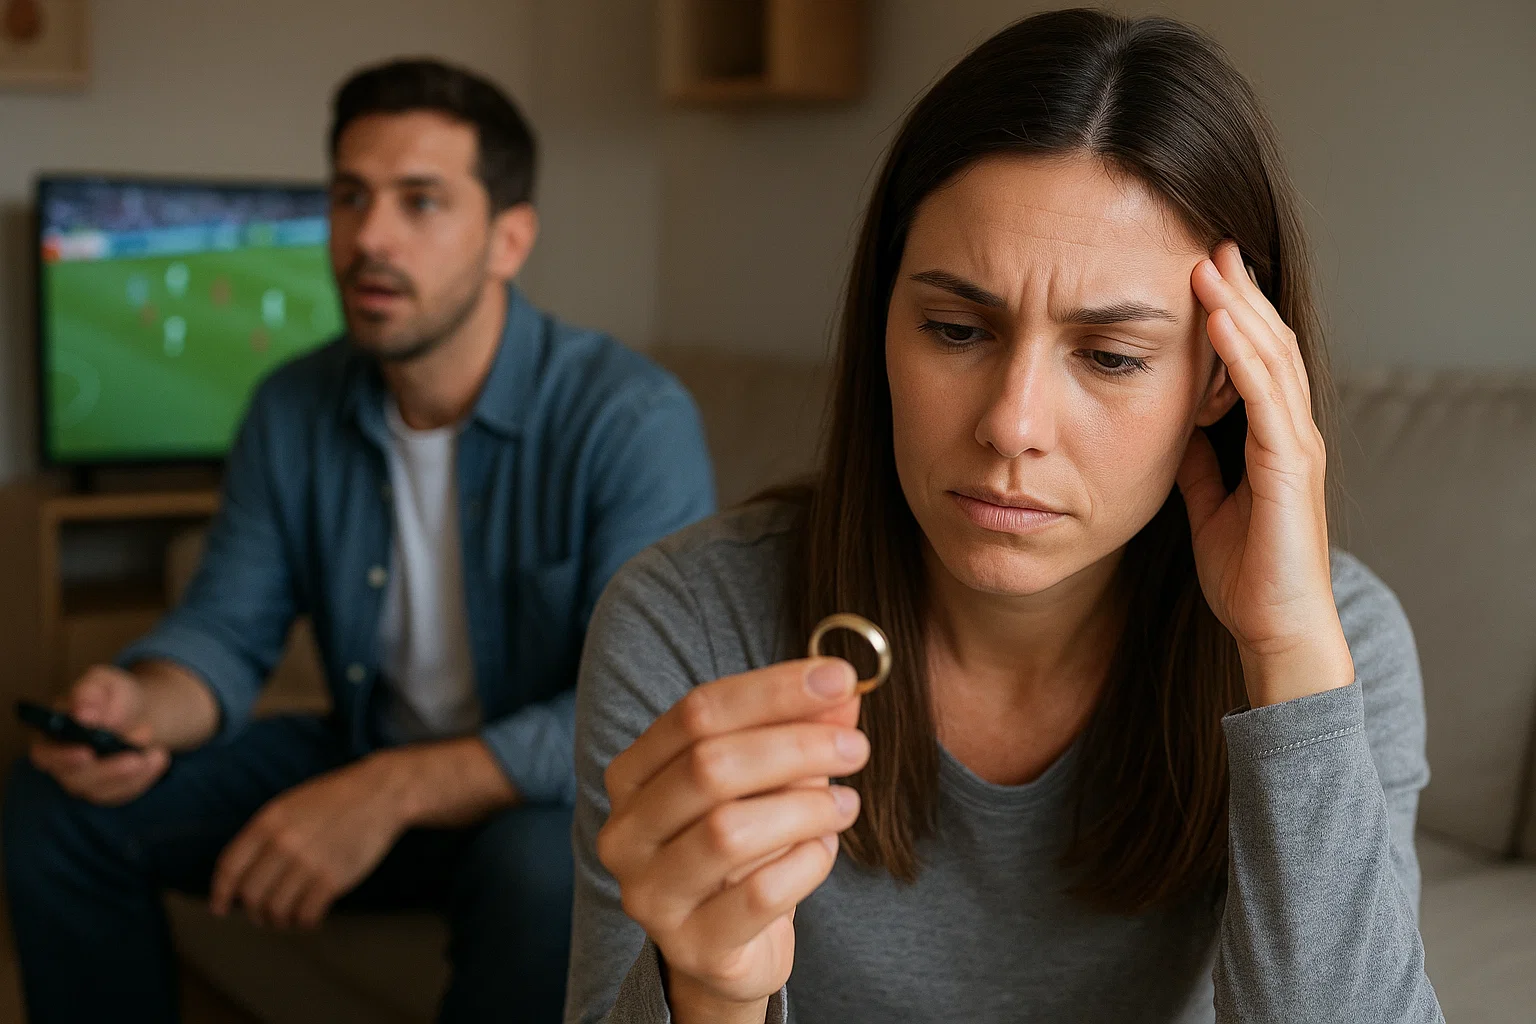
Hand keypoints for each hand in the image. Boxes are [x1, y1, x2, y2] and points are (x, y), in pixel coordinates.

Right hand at [29, 665, 169, 805]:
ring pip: (101, 791)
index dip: (61, 757)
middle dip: (108, 769)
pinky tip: (160, 757)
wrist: (138, 711)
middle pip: (75, 779)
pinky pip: (123, 792)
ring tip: (157, 753)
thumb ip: (90, 692)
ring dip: (132, 775)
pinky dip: (144, 778)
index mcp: (52, 734)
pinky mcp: (109, 788)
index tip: (86, 753)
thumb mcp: (104, 682)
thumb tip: (83, 713)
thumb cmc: (113, 695)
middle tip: (135, 757)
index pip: (45, 754)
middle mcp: (64, 762)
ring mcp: (86, 779)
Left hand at [210, 758, 405, 928]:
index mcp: (268, 822)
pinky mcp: (333, 879)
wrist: (381, 793)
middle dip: (253, 912)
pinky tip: (309, 917)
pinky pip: (305, 915)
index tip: (220, 908)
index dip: (220, 893)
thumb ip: (265, 833)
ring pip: (276, 910)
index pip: (230, 867)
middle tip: (262, 916)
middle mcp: (283, 843)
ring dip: (278, 921)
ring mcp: (308, 862)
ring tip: (286, 919)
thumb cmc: (334, 799)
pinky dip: (304, 923)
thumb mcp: (290, 804)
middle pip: (251, 895)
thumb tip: (241, 874)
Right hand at [596, 658, 867, 1020]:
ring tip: (845, 804)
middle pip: (709, 766)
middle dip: (796, 746)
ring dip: (805, 808)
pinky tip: (823, 850)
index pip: (695, 712)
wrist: (726, 950)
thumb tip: (843, 692)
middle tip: (857, 747)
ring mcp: (651, 895)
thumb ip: (799, 732)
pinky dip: (807, 863)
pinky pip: (760, 895)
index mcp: (632, 775)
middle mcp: (626, 833)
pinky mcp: (692, 946)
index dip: (772, 690)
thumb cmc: (745, 850)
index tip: (839, 677)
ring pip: (729, 831)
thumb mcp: (768, 781)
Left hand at [1177, 241, 1353, 705]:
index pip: (1255, 361)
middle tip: (1209, 245)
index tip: (1200, 273)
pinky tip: (1218, 324)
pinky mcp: (1290, 469)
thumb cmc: (1245, 573)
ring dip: (1239, 310)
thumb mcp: (1207, 503)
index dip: (1232, 315)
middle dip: (1239, 294)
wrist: (1273, 629)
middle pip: (1269, 345)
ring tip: (1210, 266)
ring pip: (1272, 361)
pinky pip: (1266, 400)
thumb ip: (1197, 461)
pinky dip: (1243, 357)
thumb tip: (1170, 425)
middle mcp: (1291, 433)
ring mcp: (1295, 448)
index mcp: (1271, 439)